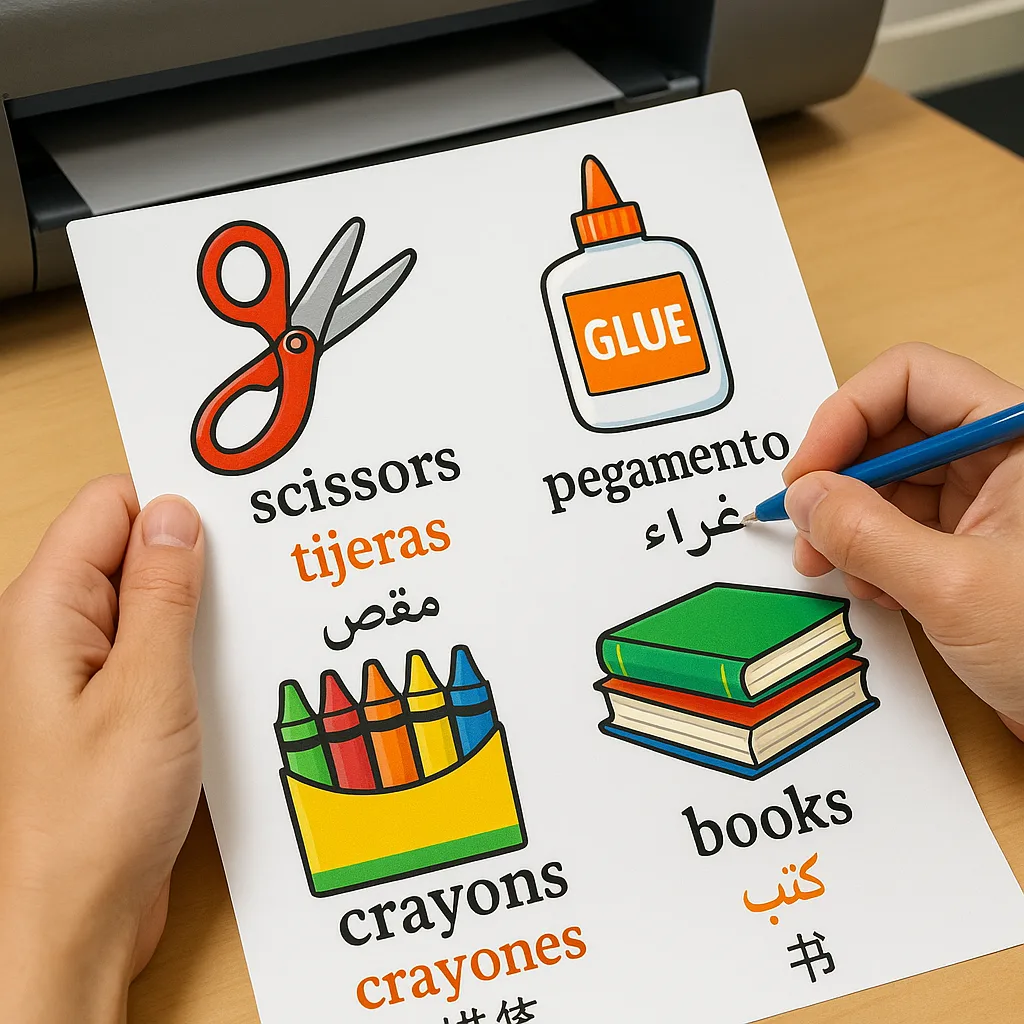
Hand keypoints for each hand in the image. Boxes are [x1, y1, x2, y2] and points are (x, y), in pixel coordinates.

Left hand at [0, 477, 203, 1023]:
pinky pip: (158, 651)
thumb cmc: (90, 822)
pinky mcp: (115, 709)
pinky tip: (234, 666)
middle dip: (196, 556)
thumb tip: (178, 514)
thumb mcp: (148, 691)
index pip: (110, 508)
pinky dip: (197, 650)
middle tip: (262, 569)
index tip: (237, 511)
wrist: (72, 925)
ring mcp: (87, 673)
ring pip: (152, 603)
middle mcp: (60, 634)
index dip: (172, 502)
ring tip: (255, 620)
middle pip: (132, 551)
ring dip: (201, 609)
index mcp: (47, 612)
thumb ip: (164, 594)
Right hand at [782, 343, 1023, 737]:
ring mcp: (988, 500)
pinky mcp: (972, 541)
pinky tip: (874, 590)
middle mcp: (1003, 457)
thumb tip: (803, 495)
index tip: (807, 471)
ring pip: (889, 479)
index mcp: (1019, 438)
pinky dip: (870, 552)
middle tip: (805, 525)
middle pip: (892, 429)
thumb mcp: (953, 587)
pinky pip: (899, 524)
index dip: (847, 415)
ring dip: (847, 522)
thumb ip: (867, 534)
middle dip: (838, 477)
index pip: (913, 379)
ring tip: (831, 568)